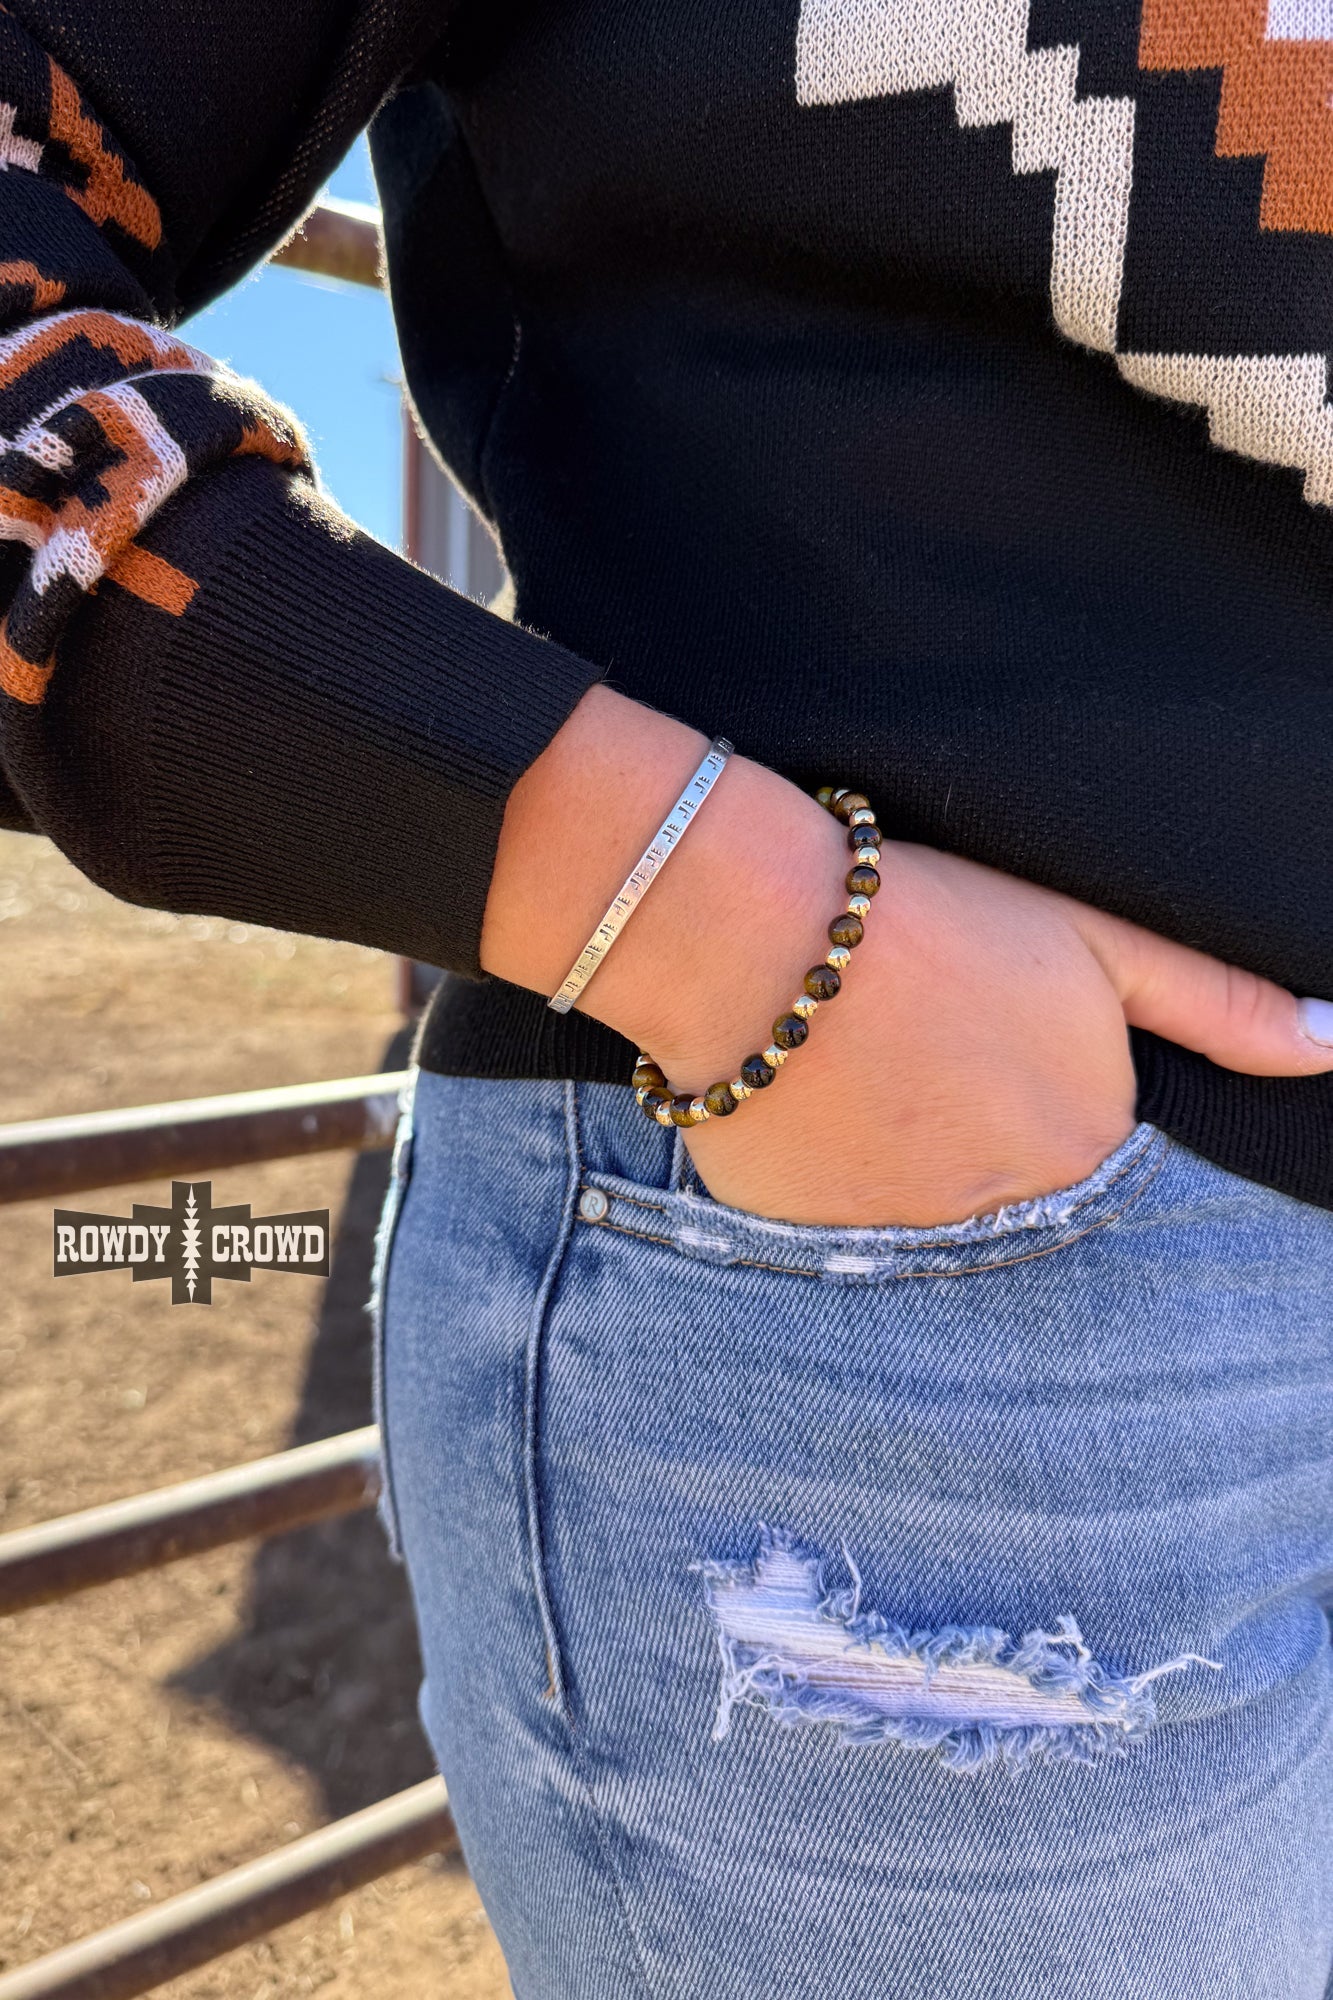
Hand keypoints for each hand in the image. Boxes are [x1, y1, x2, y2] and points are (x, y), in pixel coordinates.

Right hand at [482, 687, 1332, 1228]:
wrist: (760, 934)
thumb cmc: (934, 918)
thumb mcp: (1097, 941)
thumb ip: (1218, 1005)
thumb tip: (1330, 1045)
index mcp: (1087, 1149)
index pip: (1088, 1156)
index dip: (1030, 1090)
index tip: (981, 1042)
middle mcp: (1010, 1221)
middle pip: (1009, 1193)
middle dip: (974, 1135)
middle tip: (915, 1055)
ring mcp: (909, 1245)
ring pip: (926, 1216)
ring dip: (902, 1163)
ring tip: (856, 1072)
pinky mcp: (815, 1253)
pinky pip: (842, 1233)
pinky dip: (829, 1184)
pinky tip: (807, 1107)